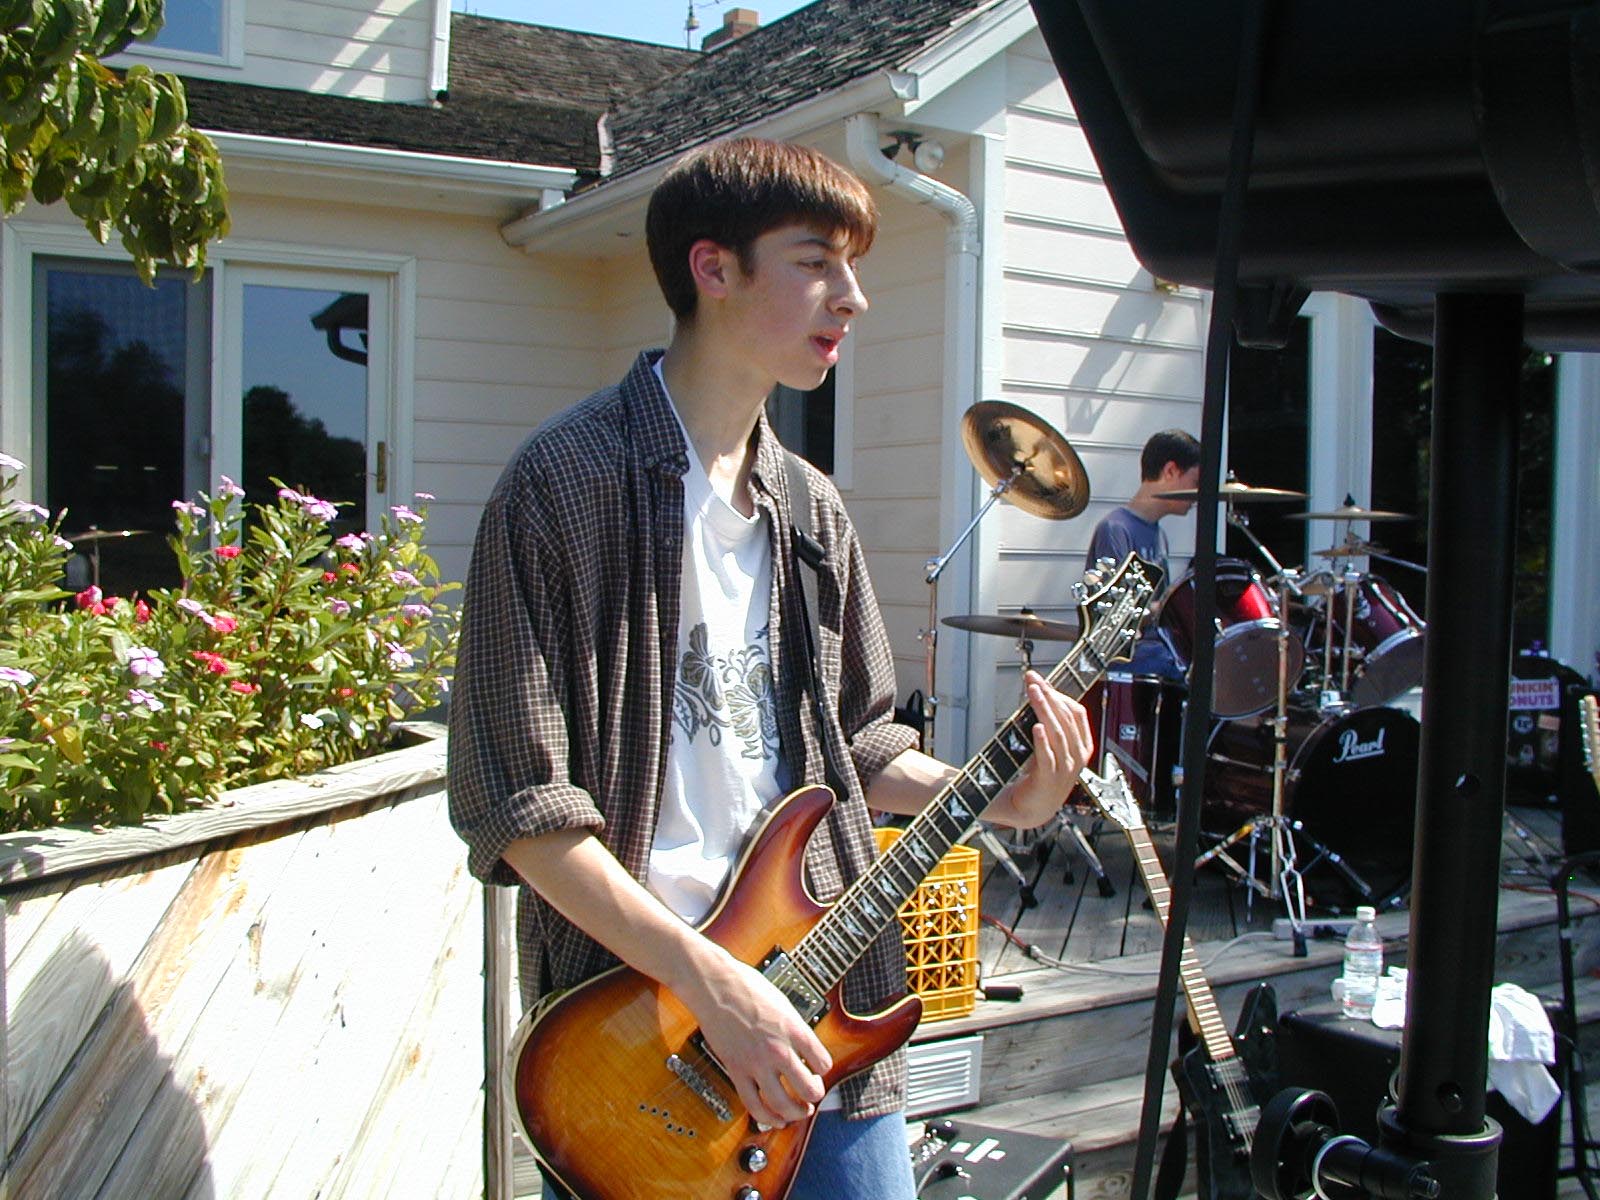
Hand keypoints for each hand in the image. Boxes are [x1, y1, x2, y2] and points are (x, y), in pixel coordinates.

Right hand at [678, 944, 832, 1127]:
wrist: (714, 984)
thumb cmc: (746, 986)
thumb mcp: (782, 1003)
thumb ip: (795, 1027)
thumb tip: (804, 1047)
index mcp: (794, 1028)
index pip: (823, 1062)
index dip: (824, 1070)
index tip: (819, 1070)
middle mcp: (778, 1049)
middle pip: (809, 1089)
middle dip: (815, 1095)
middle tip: (813, 1094)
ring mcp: (756, 1063)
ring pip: (783, 1104)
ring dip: (796, 1113)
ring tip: (800, 1111)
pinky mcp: (736, 1070)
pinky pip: (754, 1104)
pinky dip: (767, 1118)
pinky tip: (775, 1119)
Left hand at [983, 670, 1093, 829]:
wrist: (1031, 807)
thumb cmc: (1040, 773)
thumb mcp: (1051, 747)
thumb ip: (1050, 724)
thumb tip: (1038, 691)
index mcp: (1083, 746)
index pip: (1076, 713)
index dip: (1059, 694)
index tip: (1040, 680)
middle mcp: (1077, 757)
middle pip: (1066, 720)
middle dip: (1049, 697)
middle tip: (1033, 681)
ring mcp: (1065, 769)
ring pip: (1058, 734)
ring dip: (1044, 710)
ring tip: (1033, 694)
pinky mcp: (1049, 780)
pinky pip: (1048, 757)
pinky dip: (1042, 741)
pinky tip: (1036, 727)